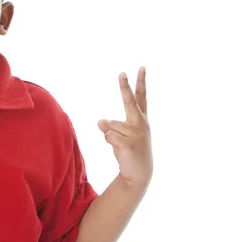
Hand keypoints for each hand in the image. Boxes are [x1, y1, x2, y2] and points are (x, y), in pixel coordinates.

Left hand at [98, 67, 152, 188]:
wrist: (139, 174)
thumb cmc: (130, 151)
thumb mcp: (121, 135)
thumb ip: (111, 125)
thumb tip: (101, 121)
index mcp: (141, 119)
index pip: (141, 97)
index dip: (140, 82)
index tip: (141, 67)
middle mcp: (141, 123)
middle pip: (130, 102)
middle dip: (125, 87)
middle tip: (121, 72)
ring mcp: (136, 133)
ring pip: (110, 125)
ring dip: (110, 135)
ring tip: (121, 145)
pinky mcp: (129, 143)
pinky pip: (108, 135)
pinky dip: (108, 142)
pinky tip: (119, 150)